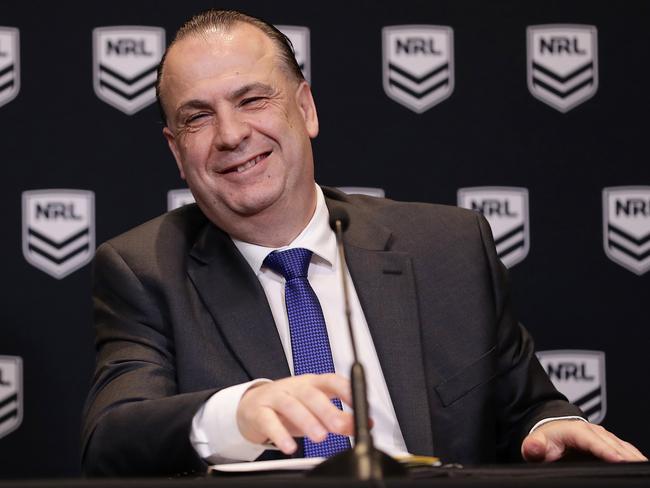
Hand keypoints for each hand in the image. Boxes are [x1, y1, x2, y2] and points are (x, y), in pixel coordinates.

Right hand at [236, 373, 353, 454]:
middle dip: (328, 411)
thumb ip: (339, 416)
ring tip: (319, 437)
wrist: (251, 405)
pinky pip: (269, 422)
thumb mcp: (314, 409)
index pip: (331, 380)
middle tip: (341, 426)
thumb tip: (366, 424)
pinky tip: (289, 447)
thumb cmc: (288, 406)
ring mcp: (275, 397)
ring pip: (291, 405)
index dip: (346, 390)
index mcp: (312, 383)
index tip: (359, 403)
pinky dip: (279, 435)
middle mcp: (294, 387)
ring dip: (307, 421)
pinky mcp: (259, 412)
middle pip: (311, 394)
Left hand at [522, 419, 646, 461]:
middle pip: (612, 444)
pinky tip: (641, 464)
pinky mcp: (610, 444)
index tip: (618, 459)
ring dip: (633, 456)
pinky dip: (634, 457)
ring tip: (643, 467)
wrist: (552, 429)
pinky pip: (625, 450)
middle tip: (637, 467)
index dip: (604, 450)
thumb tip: (533, 446)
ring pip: (622, 446)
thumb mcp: (536, 443)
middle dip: (625, 456)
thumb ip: (533, 446)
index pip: (591, 440)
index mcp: (575, 430)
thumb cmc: (546, 439)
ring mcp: (604, 437)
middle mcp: (593, 431)